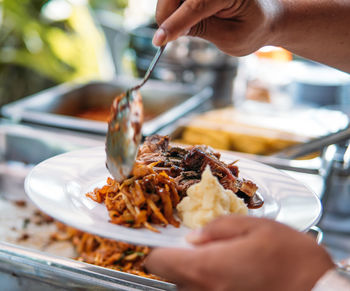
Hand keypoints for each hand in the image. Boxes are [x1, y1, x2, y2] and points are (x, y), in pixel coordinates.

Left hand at [145, 215, 333, 290]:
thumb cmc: (291, 259)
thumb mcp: (255, 227)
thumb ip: (216, 228)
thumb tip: (193, 236)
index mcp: (206, 268)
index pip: (157, 261)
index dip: (158, 248)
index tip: (168, 240)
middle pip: (172, 276)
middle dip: (184, 260)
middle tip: (206, 247)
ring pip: (188, 287)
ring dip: (198, 274)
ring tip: (225, 262)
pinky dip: (210, 286)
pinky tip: (233, 277)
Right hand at [152, 0, 281, 55]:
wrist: (266, 17)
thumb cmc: (253, 29)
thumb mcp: (230, 38)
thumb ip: (202, 30)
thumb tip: (171, 30)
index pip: (196, 5)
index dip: (174, 24)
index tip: (158, 41)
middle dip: (166, 14)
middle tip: (165, 38)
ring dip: (169, 11)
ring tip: (182, 28)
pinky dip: (175, 8)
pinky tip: (183, 19)